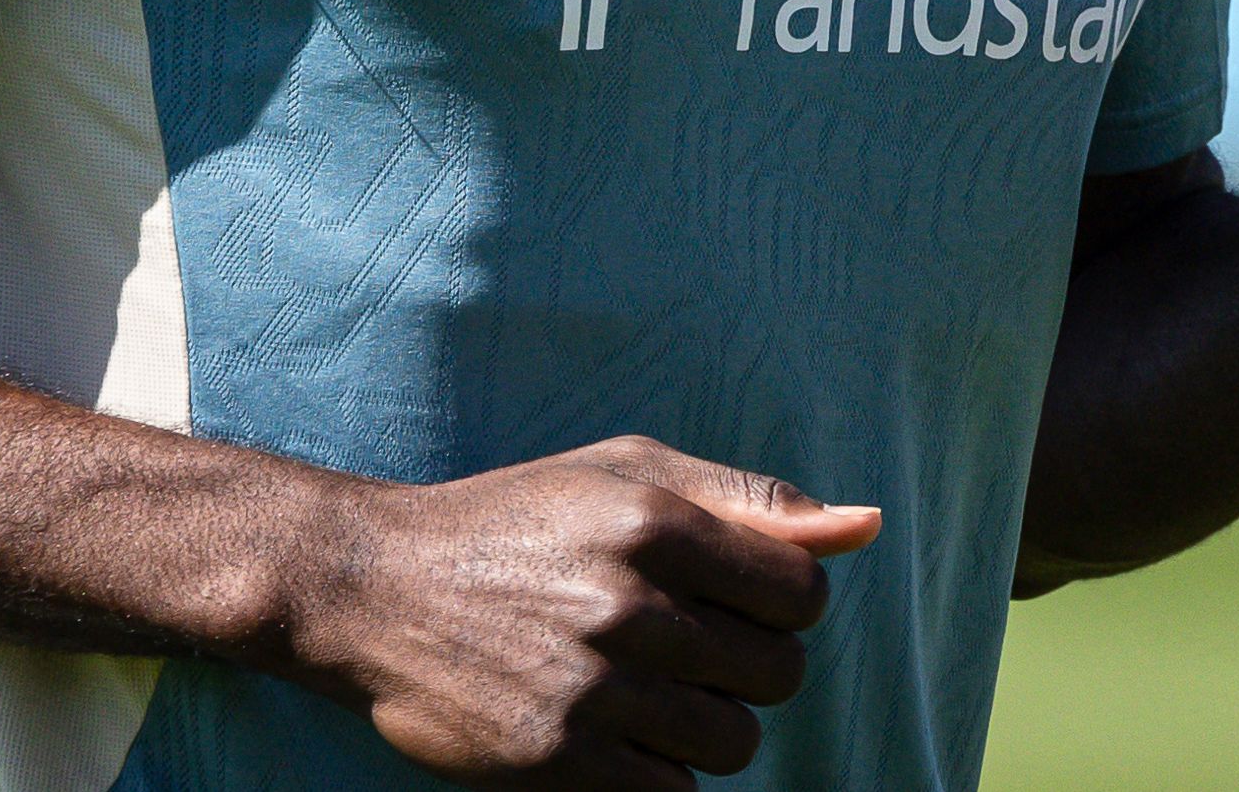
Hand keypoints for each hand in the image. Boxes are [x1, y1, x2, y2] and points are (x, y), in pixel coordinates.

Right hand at [286, 435, 881, 788]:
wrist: (373, 587)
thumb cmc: (515, 521)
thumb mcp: (624, 475)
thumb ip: (749, 501)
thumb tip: (865, 526)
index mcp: (652, 521)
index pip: (803, 592)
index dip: (781, 604)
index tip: (731, 602)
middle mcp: (626, 604)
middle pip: (778, 675)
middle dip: (746, 668)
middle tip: (682, 648)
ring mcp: (591, 688)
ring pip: (734, 743)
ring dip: (705, 727)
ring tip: (644, 691)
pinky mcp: (557, 761)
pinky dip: (657, 773)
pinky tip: (612, 732)